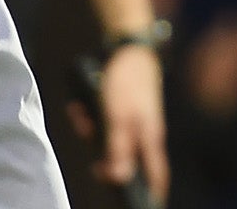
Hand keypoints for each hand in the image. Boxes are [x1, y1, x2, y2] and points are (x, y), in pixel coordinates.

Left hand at [95, 44, 168, 203]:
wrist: (124, 45)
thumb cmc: (124, 82)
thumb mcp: (117, 118)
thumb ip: (118, 151)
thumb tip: (118, 181)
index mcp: (149, 138)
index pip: (156, 176)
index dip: (151, 194)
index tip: (142, 206)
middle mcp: (143, 131)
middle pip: (124, 159)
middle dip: (105, 161)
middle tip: (93, 155)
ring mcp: (132, 118)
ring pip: (107, 139)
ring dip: (90, 131)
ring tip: (82, 115)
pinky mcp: (120, 106)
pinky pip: (99, 121)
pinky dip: (87, 116)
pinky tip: (80, 107)